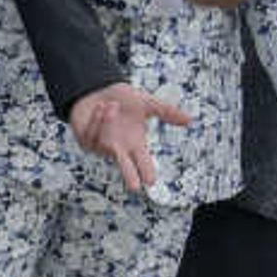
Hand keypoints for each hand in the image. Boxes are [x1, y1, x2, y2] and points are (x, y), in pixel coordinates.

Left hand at [64, 81, 193, 192]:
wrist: (99, 89)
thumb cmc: (123, 99)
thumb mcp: (146, 103)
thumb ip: (166, 112)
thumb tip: (190, 120)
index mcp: (135, 143)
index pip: (143, 160)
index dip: (146, 170)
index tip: (151, 180)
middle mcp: (120, 149)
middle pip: (125, 166)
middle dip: (129, 175)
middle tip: (134, 187)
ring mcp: (102, 147)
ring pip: (105, 141)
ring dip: (108, 121)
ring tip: (111, 106)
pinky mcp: (86, 141)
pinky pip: (92, 133)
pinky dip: (97, 118)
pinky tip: (100, 108)